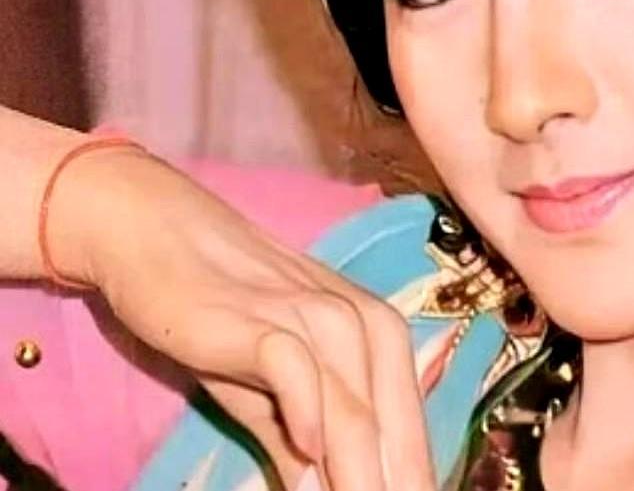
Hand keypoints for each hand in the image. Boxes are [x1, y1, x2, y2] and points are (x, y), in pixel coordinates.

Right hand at [49, 148, 435, 490]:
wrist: (157, 232)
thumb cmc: (221, 313)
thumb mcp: (267, 389)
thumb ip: (300, 445)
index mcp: (374, 334)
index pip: (410, 424)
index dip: (412, 475)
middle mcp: (356, 320)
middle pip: (393, 418)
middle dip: (397, 478)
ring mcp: (308, 312)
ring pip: (353, 402)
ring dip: (361, 466)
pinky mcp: (257, 315)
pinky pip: (293, 364)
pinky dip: (306, 408)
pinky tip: (307, 452)